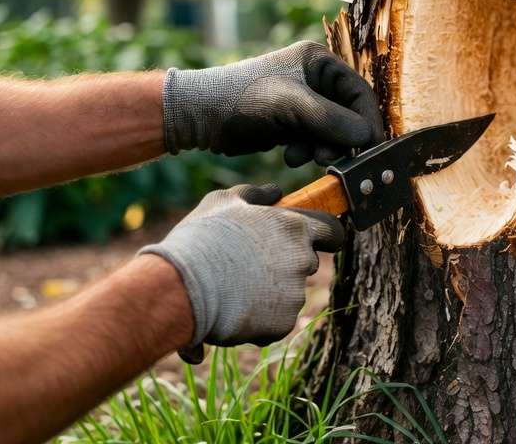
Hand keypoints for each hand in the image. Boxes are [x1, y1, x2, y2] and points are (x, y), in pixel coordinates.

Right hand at [138, 184, 344, 362]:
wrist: (182, 286)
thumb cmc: (201, 237)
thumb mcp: (223, 201)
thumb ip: (254, 194)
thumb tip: (275, 191)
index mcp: (294, 227)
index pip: (333, 231)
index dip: (326, 236)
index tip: (320, 241)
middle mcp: (302, 260)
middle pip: (307, 263)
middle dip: (287, 264)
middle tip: (251, 266)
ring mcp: (295, 294)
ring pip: (289, 295)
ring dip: (270, 294)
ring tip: (232, 289)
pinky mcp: (283, 323)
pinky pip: (276, 322)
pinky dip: (260, 320)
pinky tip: (232, 310)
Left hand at [162, 41, 383, 164]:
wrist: (200, 115)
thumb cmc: (243, 98)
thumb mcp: (291, 106)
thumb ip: (331, 120)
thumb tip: (367, 137)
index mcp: (318, 62)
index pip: (358, 92)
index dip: (367, 121)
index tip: (372, 148)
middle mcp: (314, 79)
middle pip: (347, 115)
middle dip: (339, 139)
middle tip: (330, 158)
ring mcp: (302, 101)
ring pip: (330, 132)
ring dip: (321, 149)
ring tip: (303, 157)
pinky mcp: (290, 122)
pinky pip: (313, 140)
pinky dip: (306, 151)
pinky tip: (289, 156)